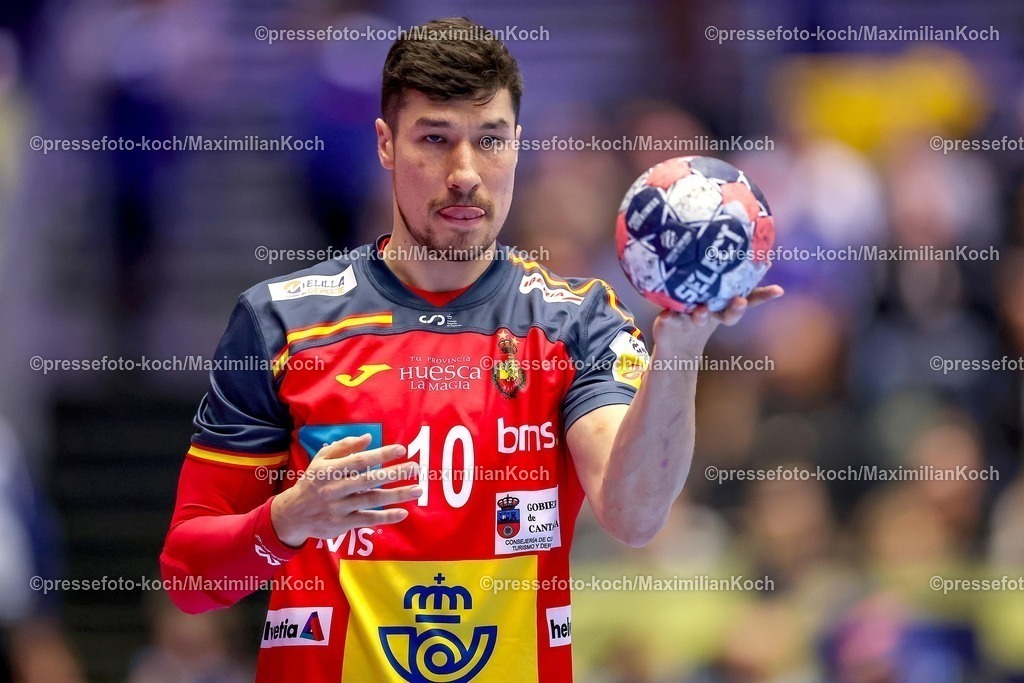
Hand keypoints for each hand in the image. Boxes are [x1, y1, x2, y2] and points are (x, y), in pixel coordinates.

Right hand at [270, 434, 420, 546]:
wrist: (293, 513)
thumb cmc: (313, 481)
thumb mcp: (321, 460)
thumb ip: (344, 447)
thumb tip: (368, 438)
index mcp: (330, 470)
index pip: (359, 460)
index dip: (381, 454)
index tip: (401, 450)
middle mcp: (335, 488)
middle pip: (369, 480)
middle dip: (394, 473)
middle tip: (416, 468)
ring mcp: (340, 508)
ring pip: (372, 500)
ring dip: (397, 495)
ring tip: (418, 490)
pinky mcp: (343, 524)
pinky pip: (368, 519)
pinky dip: (386, 517)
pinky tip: (403, 512)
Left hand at [652, 285, 783, 354]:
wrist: (674, 338)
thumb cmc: (699, 305)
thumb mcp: (713, 288)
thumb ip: (726, 272)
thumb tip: (747, 245)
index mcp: (726, 305)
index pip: (750, 300)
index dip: (764, 296)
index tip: (778, 290)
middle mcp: (713, 313)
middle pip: (728, 314)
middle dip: (736, 309)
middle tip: (740, 301)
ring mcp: (692, 318)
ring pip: (700, 317)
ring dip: (702, 314)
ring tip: (702, 310)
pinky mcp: (671, 321)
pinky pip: (671, 318)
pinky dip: (670, 317)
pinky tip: (669, 315)